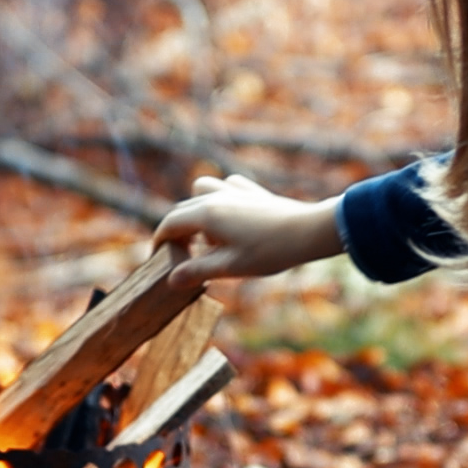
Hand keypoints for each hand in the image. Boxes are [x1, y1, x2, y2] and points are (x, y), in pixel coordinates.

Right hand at [152, 174, 344, 287]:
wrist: (309, 231)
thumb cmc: (270, 251)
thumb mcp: (230, 267)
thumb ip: (198, 272)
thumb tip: (171, 280)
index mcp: (206, 214)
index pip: (169, 225)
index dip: (158, 243)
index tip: (158, 260)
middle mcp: (216, 197)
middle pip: (182, 209)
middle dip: (176, 231)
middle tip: (182, 257)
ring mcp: (235, 191)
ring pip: (201, 190)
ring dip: (196, 210)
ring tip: (207, 236)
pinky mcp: (253, 191)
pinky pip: (226, 187)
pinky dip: (220, 199)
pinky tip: (231, 217)